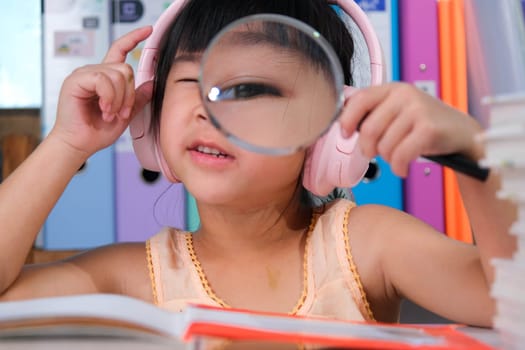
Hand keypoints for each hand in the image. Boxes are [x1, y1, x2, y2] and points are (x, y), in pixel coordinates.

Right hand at [50, 26, 152, 158]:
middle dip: (129, 94)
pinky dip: (109, 97)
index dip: (134, 38)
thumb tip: (153, 83)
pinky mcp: (76, 80)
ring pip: (117, 74)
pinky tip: (105, 110)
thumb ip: (138, 98)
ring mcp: (85, 74)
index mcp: (106, 77)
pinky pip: (103, 80)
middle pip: (125, 68)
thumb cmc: (97, 131)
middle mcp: (95, 72)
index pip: (120, 50)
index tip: (148, 31)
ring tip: (111, 114)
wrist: (80, 144)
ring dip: (119, 99)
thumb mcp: (126, 114)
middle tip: (122, 112)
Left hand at [339, 82, 483, 176]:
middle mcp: (405, 95)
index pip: (359, 100)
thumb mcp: (398, 110)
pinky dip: (398, 167)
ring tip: (397, 156)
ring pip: (384, 146)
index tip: (346, 134)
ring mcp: (417, 111)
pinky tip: (402, 168)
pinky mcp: (428, 129)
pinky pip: (400, 155)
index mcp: (393, 88)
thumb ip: (374, 112)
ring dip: (388, 159)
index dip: (347, 119)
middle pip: (369, 129)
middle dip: (368, 148)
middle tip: (374, 154)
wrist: (461, 132)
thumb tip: (344, 123)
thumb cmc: (423, 124)